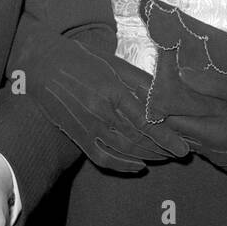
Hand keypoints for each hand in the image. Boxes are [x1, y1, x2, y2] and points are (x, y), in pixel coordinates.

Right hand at [29, 39, 188, 172]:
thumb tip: (165, 96)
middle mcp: (100, 112)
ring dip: (148, 157)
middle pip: (138, 139)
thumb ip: (140, 81)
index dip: (166, 137)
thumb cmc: (83, 59)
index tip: (183, 148)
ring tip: (166, 157)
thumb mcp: (114, 62)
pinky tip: (138, 166)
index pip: (145, 121)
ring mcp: (88, 127)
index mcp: (111, 90)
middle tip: (180, 153)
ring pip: (124, 150)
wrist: (43, 65)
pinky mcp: (78, 136)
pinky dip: (122, 166)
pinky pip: (102, 158)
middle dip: (163, 149)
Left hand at [140, 0, 226, 172]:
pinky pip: (209, 149)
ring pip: (196, 143)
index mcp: (216, 136)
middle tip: (171, 93)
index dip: (164, 108)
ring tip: (191, 103)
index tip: (157, 91)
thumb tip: (181, 74)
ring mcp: (224, 163)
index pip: (175, 125)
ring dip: (192, 126)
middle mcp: (215, 154)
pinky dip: (206, 135)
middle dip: (176, 116)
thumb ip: (211, 84)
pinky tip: (212, 118)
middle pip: (183, 135)